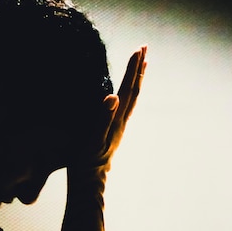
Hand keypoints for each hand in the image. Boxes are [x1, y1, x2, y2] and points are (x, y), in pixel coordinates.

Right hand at [75, 46, 146, 171]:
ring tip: (141, 64)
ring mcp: (118, 126)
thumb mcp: (92, 139)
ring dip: (137, 79)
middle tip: (144, 48)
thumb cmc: (86, 162)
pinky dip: (129, 92)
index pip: (127, 89)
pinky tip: (124, 92)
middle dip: (139, 68)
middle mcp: (121, 121)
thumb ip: (102, 118)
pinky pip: (125, 106)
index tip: (138, 50)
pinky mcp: (113, 132)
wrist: (89, 182)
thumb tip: (113, 96)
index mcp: (116, 120)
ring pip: (132, 98)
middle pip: (135, 90)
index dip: (132, 69)